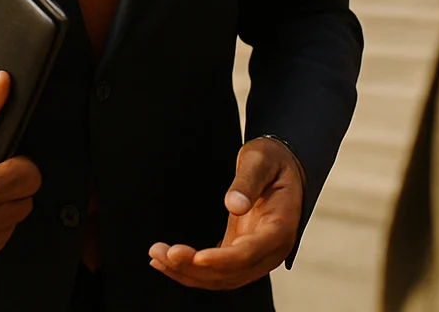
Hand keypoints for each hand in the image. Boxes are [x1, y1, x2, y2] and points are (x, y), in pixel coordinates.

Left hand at [149, 137, 303, 289]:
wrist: (280, 167)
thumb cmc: (272, 160)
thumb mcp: (260, 161)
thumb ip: (247, 182)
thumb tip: (234, 205)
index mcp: (280, 228)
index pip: (250, 253)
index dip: (224, 259)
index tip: (197, 256)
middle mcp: (270, 250)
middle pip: (232, 272)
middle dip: (194, 267)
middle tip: (162, 253)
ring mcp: (256, 256)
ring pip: (221, 278)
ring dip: (187, 272)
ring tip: (157, 256)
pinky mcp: (240, 253)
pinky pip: (217, 271)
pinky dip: (192, 270)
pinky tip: (167, 261)